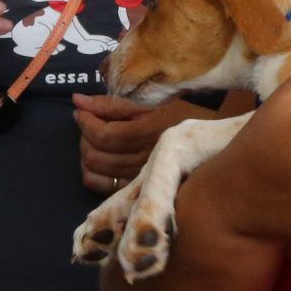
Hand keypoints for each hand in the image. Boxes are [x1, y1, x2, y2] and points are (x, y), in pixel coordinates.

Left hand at [73, 94, 213, 194]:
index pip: (103, 135)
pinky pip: (103, 188)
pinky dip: (92, 174)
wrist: (212, 142)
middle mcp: (144, 159)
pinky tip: (100, 160)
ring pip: (95, 172)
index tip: (81, 110)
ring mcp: (142, 178)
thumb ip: (113, 103)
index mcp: (148, 133)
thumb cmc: (183, 115)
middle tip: (90, 123)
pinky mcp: (140, 189)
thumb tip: (78, 101)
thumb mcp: (152, 102)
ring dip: (87, 153)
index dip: (85, 122)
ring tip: (94, 140)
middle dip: (84, 136)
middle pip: (95, 155)